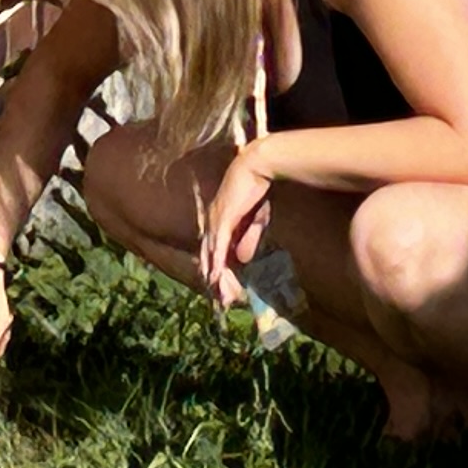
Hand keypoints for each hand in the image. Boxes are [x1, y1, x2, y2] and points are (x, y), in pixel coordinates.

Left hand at [197, 142, 275, 304]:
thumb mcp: (256, 221)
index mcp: (218, 222)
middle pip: (210, 258)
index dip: (219, 272)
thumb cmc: (257, 189)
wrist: (258, 166)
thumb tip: (242, 260)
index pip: (216, 252)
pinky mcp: (222, 218)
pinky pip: (218, 245)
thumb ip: (247, 240)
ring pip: (213, 255)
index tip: (226, 289)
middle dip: (218, 281)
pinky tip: (216, 276)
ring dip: (218, 277)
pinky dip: (216, 262)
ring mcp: (215, 220)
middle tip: (224, 301)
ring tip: (222, 296)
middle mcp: (212, 223)